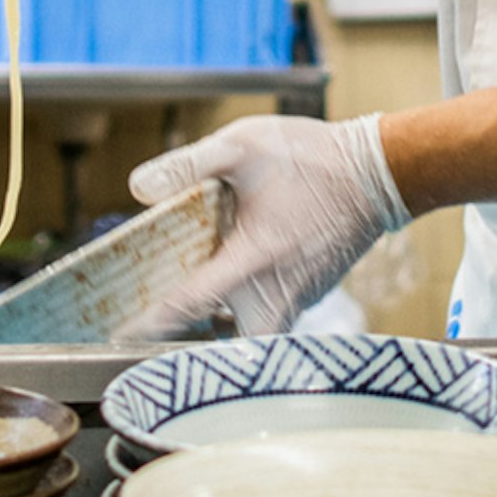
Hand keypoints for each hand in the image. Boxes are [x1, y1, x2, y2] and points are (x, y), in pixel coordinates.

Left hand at [128, 113, 408, 337]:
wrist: (377, 173)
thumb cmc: (309, 157)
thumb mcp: (242, 145)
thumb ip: (188, 164)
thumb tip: (137, 187)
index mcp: (253, 259)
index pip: (191, 304)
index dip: (152, 320)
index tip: (120, 332)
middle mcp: (275, 292)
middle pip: (223, 348)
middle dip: (188, 351)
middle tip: (152, 337)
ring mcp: (296, 300)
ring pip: (250, 340)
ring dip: (217, 338)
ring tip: (183, 322)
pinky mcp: (309, 296)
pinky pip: (271, 322)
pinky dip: (245, 320)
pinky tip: (226, 295)